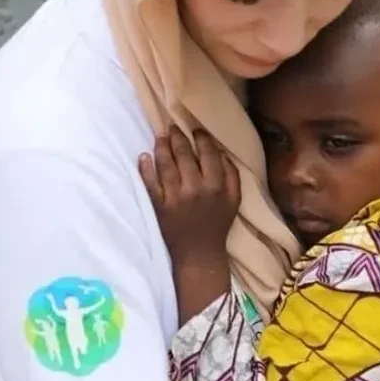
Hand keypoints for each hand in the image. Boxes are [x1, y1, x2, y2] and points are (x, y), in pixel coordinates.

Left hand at [138, 126, 240, 259]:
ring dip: (161, 146)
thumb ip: (233, 176)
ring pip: (166, 164)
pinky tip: (144, 156)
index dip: (200, 138)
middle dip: (178, 137)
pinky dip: (146, 168)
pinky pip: (150, 183)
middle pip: (183, 155)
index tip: (196, 130)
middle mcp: (195, 189)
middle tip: (173, 127)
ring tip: (160, 136)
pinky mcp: (159, 206)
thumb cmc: (218, 225)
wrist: (199, 253)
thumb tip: (222, 153)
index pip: (207, 153)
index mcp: (216, 186)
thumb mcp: (234, 201)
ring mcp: (175, 197)